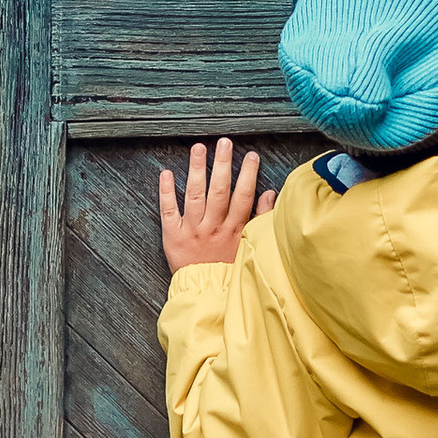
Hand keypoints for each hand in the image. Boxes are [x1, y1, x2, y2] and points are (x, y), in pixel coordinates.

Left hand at [160, 137, 275, 272]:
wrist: (205, 295)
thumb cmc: (229, 269)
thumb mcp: (250, 246)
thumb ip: (261, 220)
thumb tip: (270, 193)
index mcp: (234, 230)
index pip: (243, 197)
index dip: (248, 175)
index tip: (250, 156)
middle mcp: (213, 228)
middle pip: (219, 191)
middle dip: (223, 165)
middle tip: (224, 142)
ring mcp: (192, 230)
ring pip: (195, 196)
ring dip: (197, 170)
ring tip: (199, 148)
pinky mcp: (173, 236)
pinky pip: (169, 211)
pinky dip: (167, 192)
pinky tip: (167, 173)